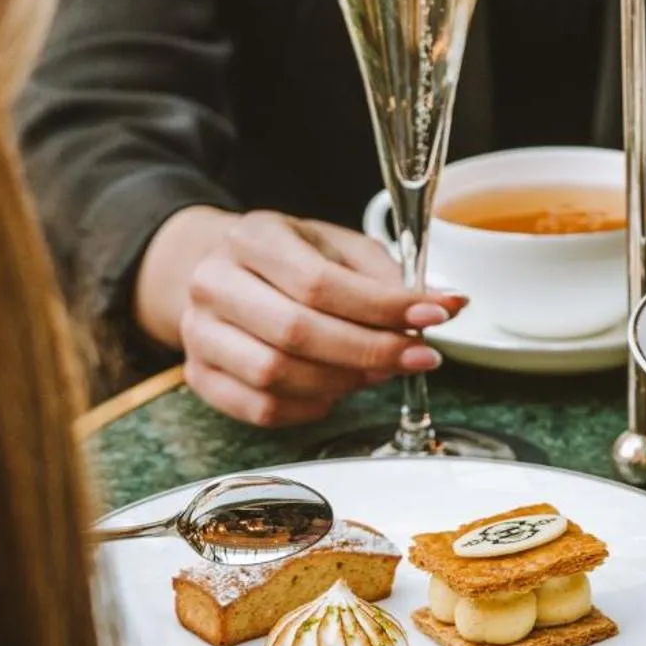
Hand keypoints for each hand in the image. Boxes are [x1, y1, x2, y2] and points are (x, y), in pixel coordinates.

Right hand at [135, 206, 463, 426]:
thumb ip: (386, 276)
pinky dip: (311, 407)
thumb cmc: (289, 260)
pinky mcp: (200, 376)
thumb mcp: (337, 247)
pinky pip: (261, 408)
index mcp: (254, 238)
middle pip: (297, 332)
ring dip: (343, 382)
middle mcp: (215, 283)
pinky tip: (339, 390)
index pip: (320, 282)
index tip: (435, 316)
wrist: (221, 272)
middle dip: (371, 351)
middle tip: (419, 357)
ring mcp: (199, 333)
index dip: (382, 307)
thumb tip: (446, 305)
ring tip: (381, 371)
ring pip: (276, 375)